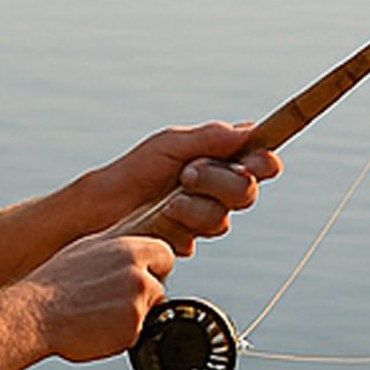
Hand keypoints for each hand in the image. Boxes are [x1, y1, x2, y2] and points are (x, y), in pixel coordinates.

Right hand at [14, 233, 175, 363]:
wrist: (34, 313)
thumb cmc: (53, 284)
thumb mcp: (87, 248)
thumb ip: (118, 248)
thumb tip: (132, 249)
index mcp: (129, 248)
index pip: (165, 256)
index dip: (153, 270)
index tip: (139, 278)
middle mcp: (138, 271)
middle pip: (159, 287)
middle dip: (144, 297)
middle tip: (111, 302)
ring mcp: (137, 299)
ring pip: (149, 313)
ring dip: (131, 317)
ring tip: (98, 314)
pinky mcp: (133, 326)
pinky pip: (137, 334)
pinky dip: (121, 336)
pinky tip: (96, 327)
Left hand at [87, 122, 284, 255]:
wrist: (104, 206)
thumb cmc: (137, 169)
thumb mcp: (171, 143)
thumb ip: (211, 137)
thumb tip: (249, 130)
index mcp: (220, 159)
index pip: (260, 162)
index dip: (264, 163)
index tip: (256, 162)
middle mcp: (218, 188)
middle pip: (247, 192)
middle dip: (216, 182)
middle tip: (187, 174)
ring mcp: (205, 215)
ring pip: (222, 218)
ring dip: (193, 206)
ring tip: (168, 201)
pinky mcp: (190, 239)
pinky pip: (198, 237)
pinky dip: (178, 224)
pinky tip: (161, 218)